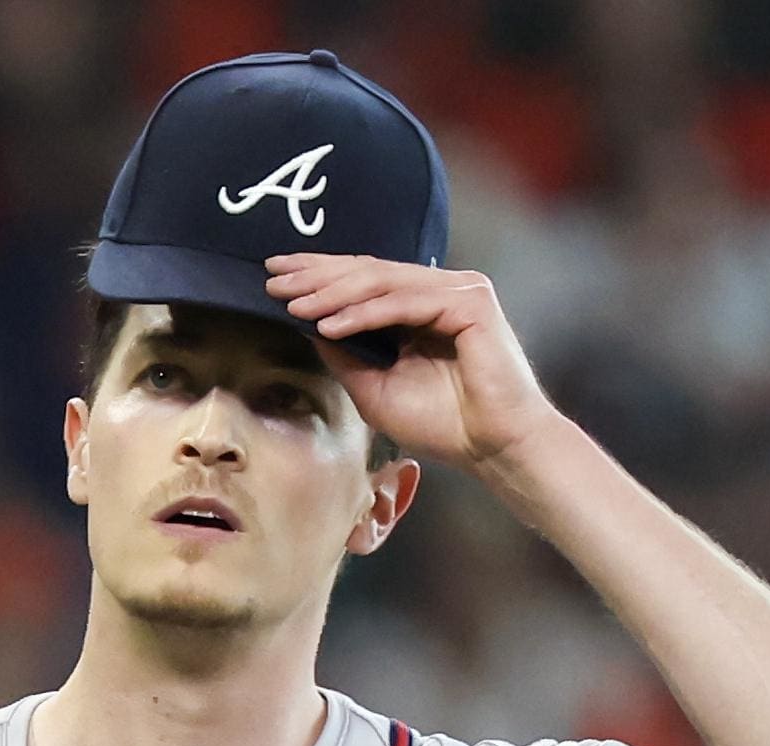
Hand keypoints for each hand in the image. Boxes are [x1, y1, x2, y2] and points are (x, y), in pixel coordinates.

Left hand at [266, 254, 565, 469]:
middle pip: (370, 272)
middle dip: (318, 275)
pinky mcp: (471, 302)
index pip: (365, 280)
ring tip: (293, 303)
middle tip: (273, 279)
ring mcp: (460, 291)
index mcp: (422, 304)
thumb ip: (346, 354)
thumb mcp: (376, 388)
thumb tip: (305, 323)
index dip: (319, 276)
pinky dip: (364, 314)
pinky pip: (405, 302)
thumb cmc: (445, 425)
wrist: (496, 449)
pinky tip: (329, 323)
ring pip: (383, 282)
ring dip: (333, 292)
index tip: (274, 280)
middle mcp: (442, 289)